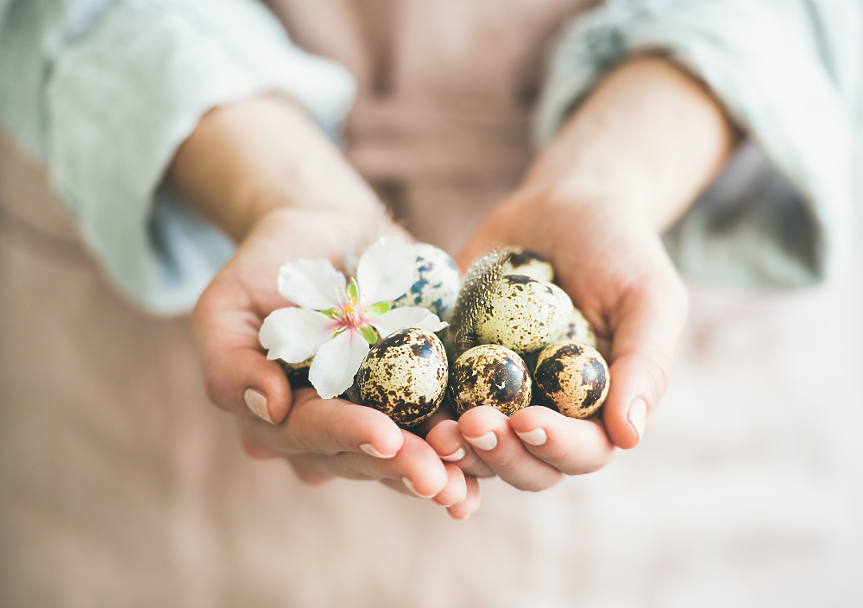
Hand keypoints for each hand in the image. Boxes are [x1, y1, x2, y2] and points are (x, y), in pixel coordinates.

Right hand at [170, 97, 480, 517]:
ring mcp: (373, 415)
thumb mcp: (226, 304)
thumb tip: (268, 408)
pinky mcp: (415, 395)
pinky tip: (484, 465)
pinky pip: (437, 428)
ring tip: (465, 483)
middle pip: (362, 457)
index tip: (383, 435)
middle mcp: (326, 429)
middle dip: (400, 466)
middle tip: (437, 476)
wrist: (325, 233)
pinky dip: (462, 450)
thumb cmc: (268, 268)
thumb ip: (230, 361)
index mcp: (279, 417)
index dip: (347, 435)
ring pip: (401, 455)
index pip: (309, 433)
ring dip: (436, 470)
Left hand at [425, 185, 680, 490]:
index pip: (583, 451)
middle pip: (524, 463)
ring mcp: (495, 397)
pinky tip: (398, 409)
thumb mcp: (648, 297)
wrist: (563, 208)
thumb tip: (630, 436)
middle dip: (498, 453)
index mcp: (598, 412)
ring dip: (454, 449)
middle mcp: (546, 414)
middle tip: (472, 425)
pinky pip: (432, 403)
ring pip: (474, 447)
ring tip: (434, 429)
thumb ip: (645, 364)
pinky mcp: (452, 371)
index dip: (555, 446)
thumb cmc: (619, 251)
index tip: (528, 420)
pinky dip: (418, 415)